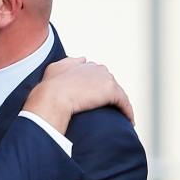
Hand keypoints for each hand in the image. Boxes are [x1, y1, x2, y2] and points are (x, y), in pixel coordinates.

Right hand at [21, 57, 135, 134]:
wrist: (52, 97)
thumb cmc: (50, 86)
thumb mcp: (56, 68)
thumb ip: (70, 62)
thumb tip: (83, 58)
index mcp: (86, 65)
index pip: (99, 76)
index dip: (99, 89)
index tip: (100, 100)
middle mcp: (98, 69)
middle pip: (110, 84)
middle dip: (112, 97)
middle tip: (112, 112)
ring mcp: (105, 79)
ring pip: (119, 94)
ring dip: (122, 105)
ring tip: (123, 118)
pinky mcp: (111, 91)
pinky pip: (124, 103)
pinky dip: (128, 112)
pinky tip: (129, 121)